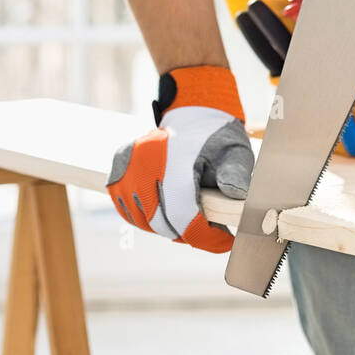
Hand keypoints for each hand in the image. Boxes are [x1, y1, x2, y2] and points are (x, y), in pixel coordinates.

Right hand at [106, 65, 253, 252]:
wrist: (191, 113)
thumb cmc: (215, 137)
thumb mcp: (234, 150)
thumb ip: (236, 175)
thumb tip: (234, 197)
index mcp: (176, 158)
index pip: (184, 215)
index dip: (205, 237)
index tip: (223, 242)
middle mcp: (146, 162)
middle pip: (161, 221)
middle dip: (188, 234)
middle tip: (209, 232)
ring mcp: (128, 165)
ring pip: (143, 219)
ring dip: (165, 228)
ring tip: (188, 222)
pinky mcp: (117, 169)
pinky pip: (126, 209)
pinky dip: (144, 218)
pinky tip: (165, 215)